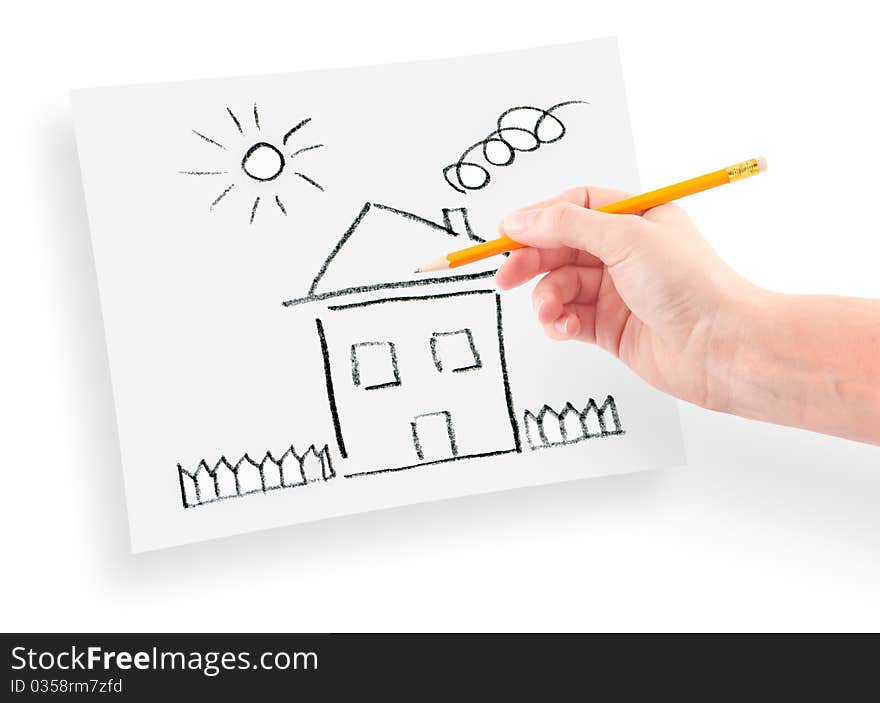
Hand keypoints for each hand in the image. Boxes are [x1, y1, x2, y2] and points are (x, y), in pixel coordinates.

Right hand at [495, 186, 761, 410]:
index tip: (507, 234)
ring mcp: (616, 291)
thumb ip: (567, 225)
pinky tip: (565, 328)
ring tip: (549, 312)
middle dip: (531, 261)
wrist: (723, 348)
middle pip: (560, 247)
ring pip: (560, 286)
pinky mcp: (610, 328)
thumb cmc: (690, 285)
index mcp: (635, 217)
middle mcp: (624, 251)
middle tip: (507, 277)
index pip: (574, 207)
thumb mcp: (626, 237)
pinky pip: (568, 318)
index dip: (538, 218)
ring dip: (546, 298)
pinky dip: (559, 322)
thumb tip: (520, 220)